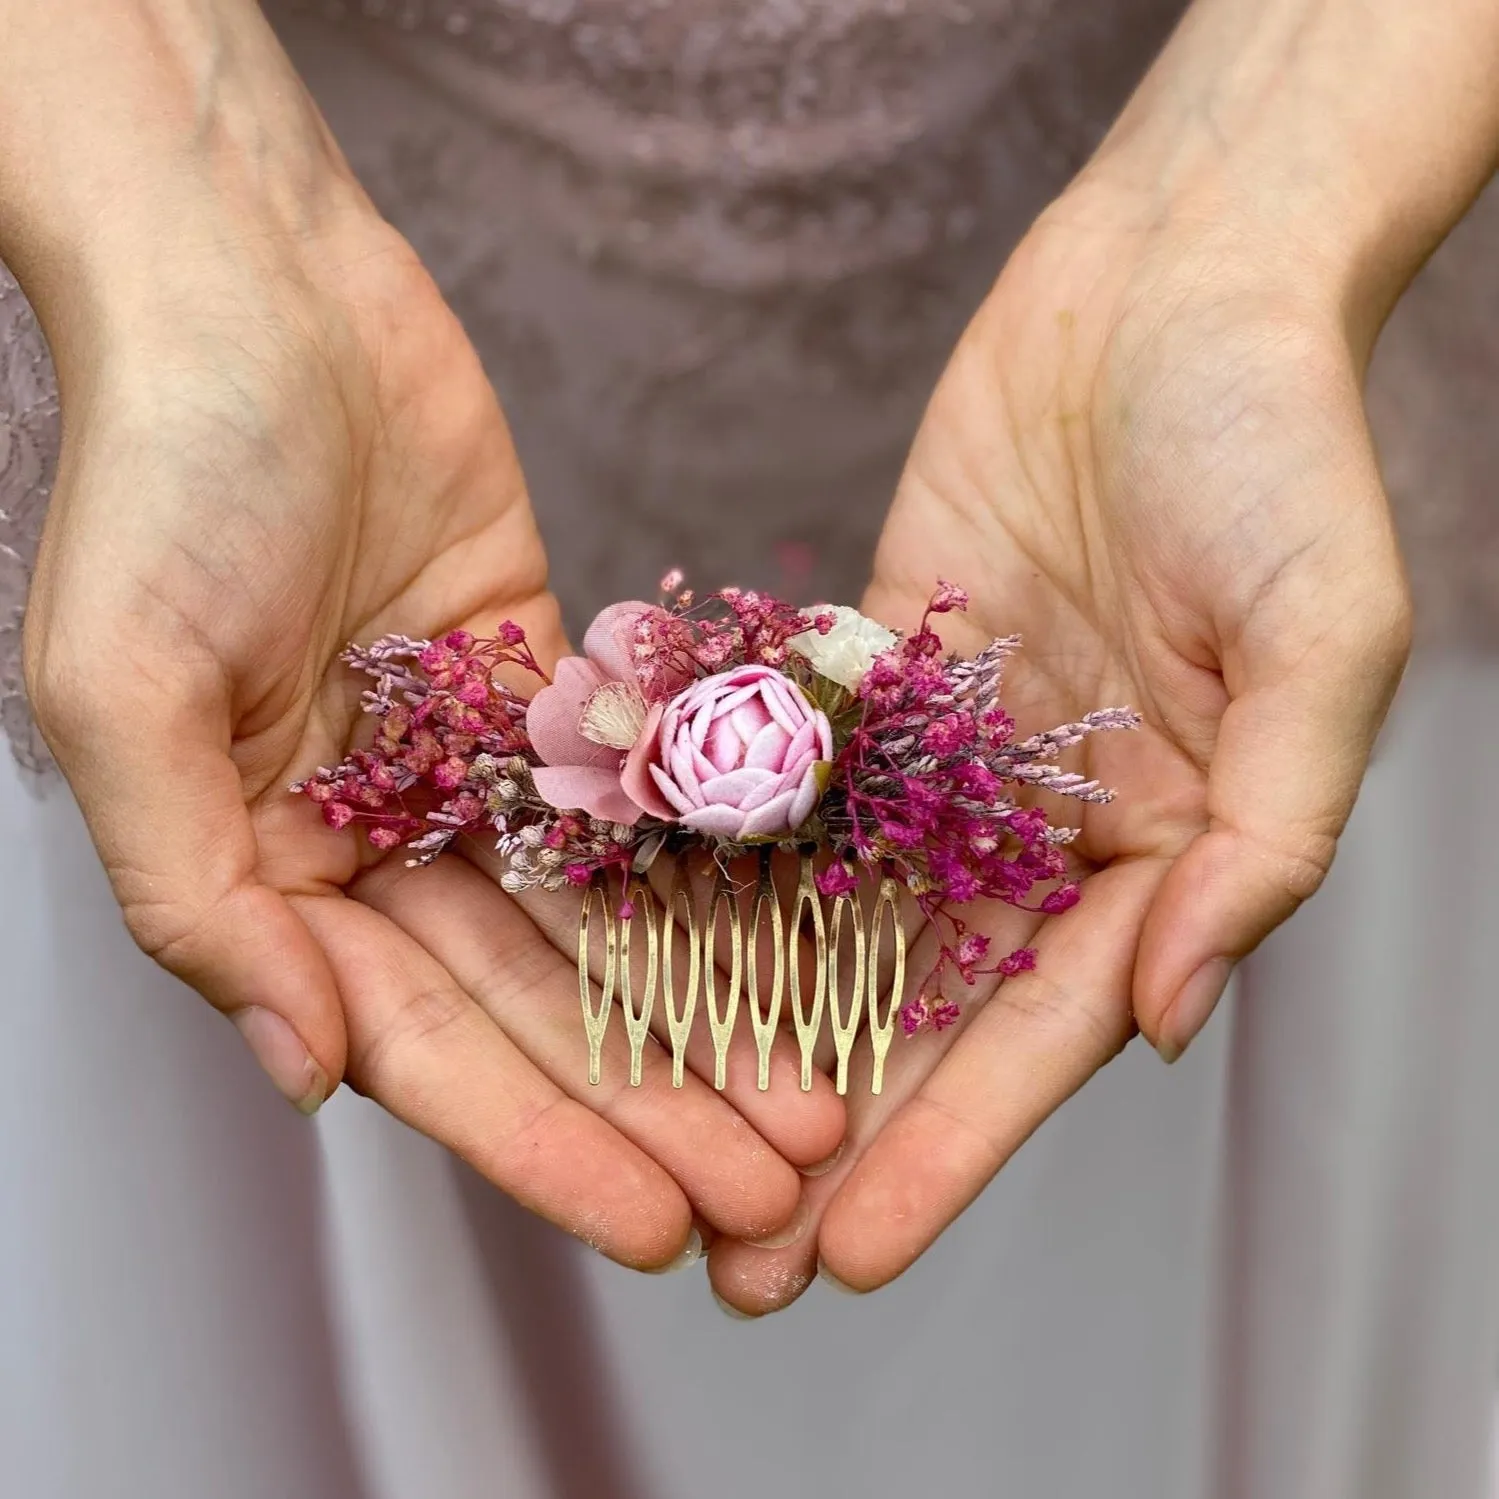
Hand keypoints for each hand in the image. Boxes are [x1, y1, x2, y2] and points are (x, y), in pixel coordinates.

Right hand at [19, 10, 836, 1266]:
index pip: (423, 1044)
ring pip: (607, 926)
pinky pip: (643, 803)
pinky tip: (804, 953)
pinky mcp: (551, 683)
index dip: (537, 1142)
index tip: (653, 1225)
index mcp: (270, 870)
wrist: (259, 292)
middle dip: (652, 1106)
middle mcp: (377, 838)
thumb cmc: (166, 476)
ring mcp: (473, 765)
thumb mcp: (123, 693)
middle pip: (536, 1008)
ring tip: (816, 1109)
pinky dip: (714, 881)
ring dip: (705, 1019)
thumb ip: (198, 893)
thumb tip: (302, 1072)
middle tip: (774, 1195)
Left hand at [707, 170, 1412, 1308]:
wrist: (1173, 284)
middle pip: (926, 1006)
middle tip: (734, 1261)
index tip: (851, 1254)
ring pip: (841, 916)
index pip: (1046, 1031)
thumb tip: (1169, 1021)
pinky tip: (634, 948)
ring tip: (655, 1134)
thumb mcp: (1324, 640)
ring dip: (756, 1030)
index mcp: (1164, 844)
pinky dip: (724, 862)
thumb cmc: (1275, 446)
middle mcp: (1049, 818)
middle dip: (834, 1134)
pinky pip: (791, 781)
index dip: (954, 1150)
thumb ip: (1263, 838)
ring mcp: (953, 751)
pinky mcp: (876, 670)